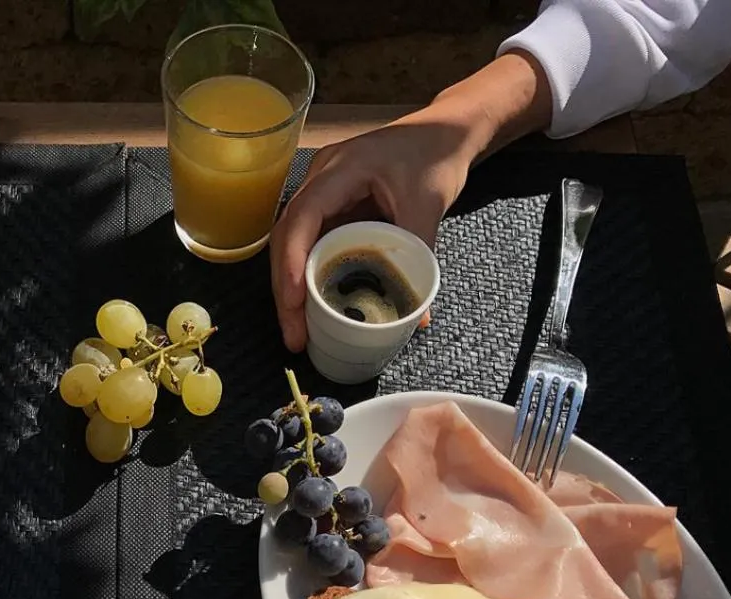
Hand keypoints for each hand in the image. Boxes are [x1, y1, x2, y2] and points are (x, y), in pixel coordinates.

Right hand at [269, 117, 473, 351]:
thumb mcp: (429, 204)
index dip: (293, 262)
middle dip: (286, 289)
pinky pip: (311, 245)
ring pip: (293, 245)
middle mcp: (320, 179)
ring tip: (298, 330)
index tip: (294, 302)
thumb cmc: (436, 154)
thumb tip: (416, 315)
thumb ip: (420, 257)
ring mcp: (322, 193)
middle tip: (294, 335)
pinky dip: (308, 277)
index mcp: (341, 169)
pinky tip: (312, 308)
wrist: (444, 131)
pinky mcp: (330, 208)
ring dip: (292, 288)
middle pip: (286, 237)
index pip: (303, 217)